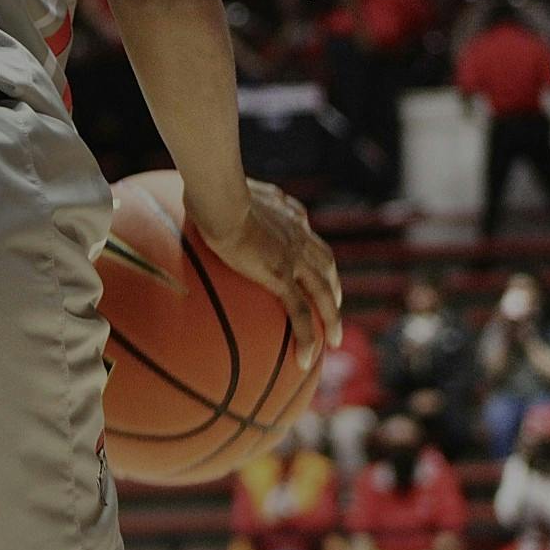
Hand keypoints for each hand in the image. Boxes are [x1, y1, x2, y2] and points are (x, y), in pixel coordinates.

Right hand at [197, 179, 341, 369]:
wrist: (221, 199)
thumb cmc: (215, 190)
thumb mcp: (231, 190)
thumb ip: (237, 197)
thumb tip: (222, 199)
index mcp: (288, 217)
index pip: (308, 237)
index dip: (314, 255)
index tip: (313, 268)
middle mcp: (298, 237)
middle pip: (326, 266)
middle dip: (333, 287)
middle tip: (334, 306)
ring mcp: (293, 258)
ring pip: (323, 293)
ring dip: (332, 317)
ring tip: (334, 340)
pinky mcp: (281, 276)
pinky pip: (300, 313)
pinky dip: (307, 336)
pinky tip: (306, 359)